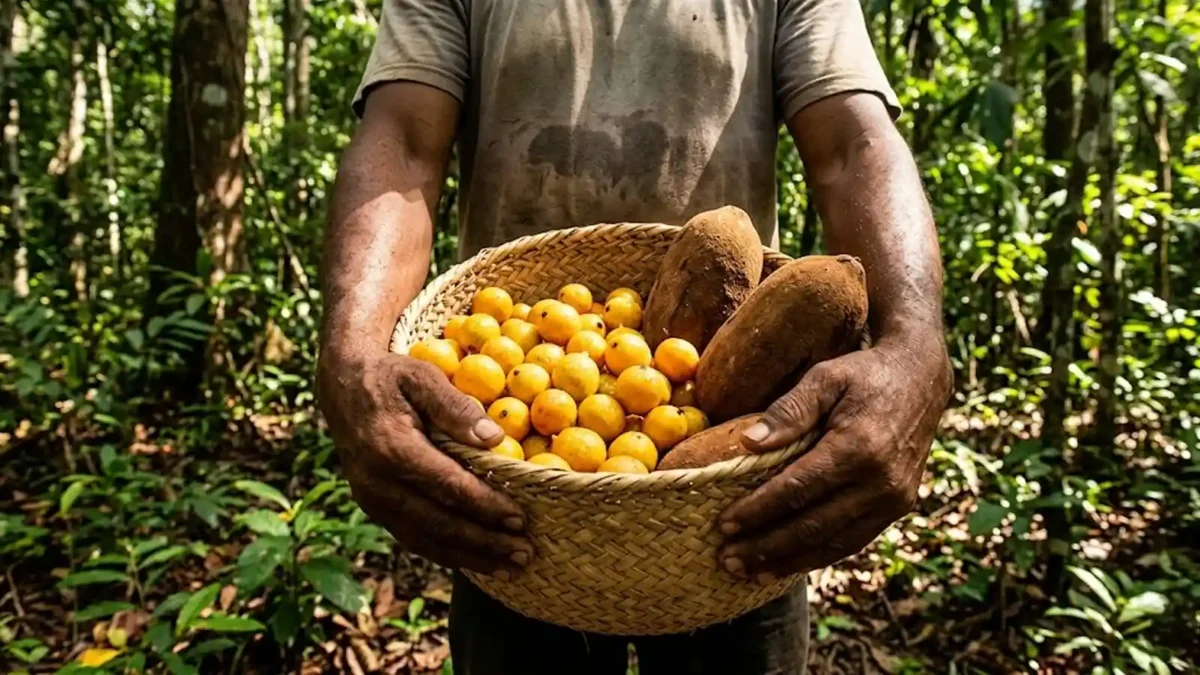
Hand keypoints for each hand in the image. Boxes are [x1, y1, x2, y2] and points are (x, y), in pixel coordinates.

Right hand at [318, 352, 532, 578]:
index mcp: (391, 448)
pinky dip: (446, 553)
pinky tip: (476, 560)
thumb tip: (494, 437)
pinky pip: (412, 537)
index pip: (446, 486)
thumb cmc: (390, 377)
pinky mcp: (373, 508)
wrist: (341, 387)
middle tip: (525, 553)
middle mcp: (377, 482)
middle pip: (438, 523)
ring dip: (469, 557)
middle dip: (484, 543)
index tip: (520, 519)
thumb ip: (455, 406)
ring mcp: (371, 500)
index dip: (484, 506)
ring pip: (424, 539)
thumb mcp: (422, 376)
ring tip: (509, 568)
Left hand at [717, 335, 951, 581]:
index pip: (797, 489)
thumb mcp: (825, 378)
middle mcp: (880, 481)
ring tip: (750, 572)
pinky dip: (819, 555)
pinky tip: (789, 562)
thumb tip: (747, 442)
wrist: (921, 379)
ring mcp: (894, 498)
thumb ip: (788, 411)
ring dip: (790, 561)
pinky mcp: (899, 506)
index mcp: (858, 447)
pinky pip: (854, 539)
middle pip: (813, 525)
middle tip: (727, 558)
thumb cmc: (864, 374)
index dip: (758, 511)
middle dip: (766, 546)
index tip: (724, 525)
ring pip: (834, 542)